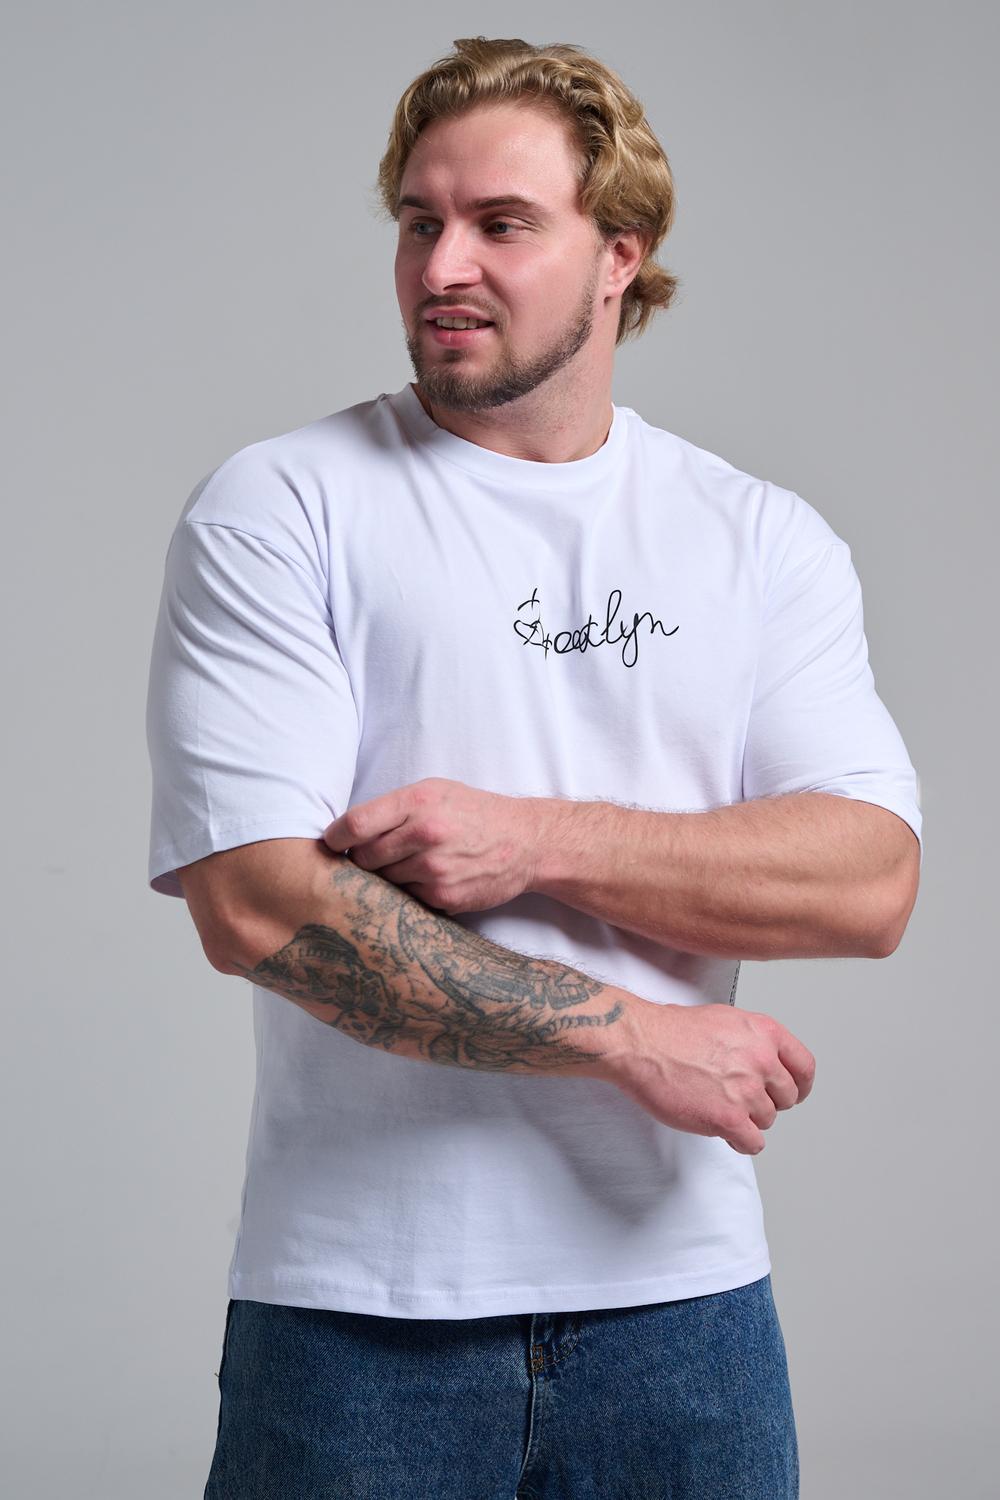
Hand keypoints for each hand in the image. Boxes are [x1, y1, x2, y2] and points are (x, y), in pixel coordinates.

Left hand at [322, 778, 539, 914]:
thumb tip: (348, 831)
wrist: (526, 842)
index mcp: (418, 802)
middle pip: (363, 858)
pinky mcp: (443, 897)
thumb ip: (395, 808)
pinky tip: (427, 880)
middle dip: (362, 861)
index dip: (335, 838)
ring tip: (407, 867)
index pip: (355, 824)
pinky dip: (409, 893)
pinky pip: (406, 899)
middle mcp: (424, 834)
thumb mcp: (436, 791)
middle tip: (374, 858)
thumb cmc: (475, 813)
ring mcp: (434, 868)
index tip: (332, 844)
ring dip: (387, 878)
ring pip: (383, 882)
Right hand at [612, 1000, 816, 1154]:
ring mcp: (746, 1091)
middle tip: (742, 1099)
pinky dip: (740, 1141)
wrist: (641, 1045)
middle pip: (786, 1097)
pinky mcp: (728, 1118)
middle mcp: (761, 1060)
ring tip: (719, 1106)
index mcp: (764, 1032)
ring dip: (747, 1119)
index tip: (795, 1093)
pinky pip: (752, 1142)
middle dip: (767, 1101)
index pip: (804, 1066)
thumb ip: (751, 1041)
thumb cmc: (670, 1031)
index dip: (800, 1085)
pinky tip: (724, 1131)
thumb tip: (763, 1060)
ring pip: (767, 1120)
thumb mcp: (724, 1019)